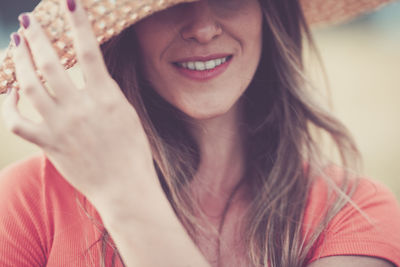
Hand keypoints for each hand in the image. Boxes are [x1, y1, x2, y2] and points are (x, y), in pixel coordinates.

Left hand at [1, 0, 159, 202]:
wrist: (125, 187)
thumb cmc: (133, 151)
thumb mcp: (128, 114)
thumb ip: (107, 92)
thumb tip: (92, 74)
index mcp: (106, 98)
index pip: (88, 51)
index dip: (77, 23)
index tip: (68, 2)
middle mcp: (80, 108)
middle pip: (51, 64)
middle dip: (37, 37)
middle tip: (29, 21)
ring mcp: (61, 127)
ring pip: (29, 87)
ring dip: (20, 62)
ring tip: (16, 45)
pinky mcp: (49, 145)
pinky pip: (18, 122)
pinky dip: (9, 105)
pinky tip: (10, 91)